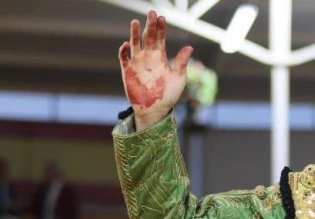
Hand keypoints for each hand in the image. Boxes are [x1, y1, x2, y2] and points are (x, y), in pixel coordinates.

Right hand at [118, 11, 193, 129]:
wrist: (155, 110)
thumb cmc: (168, 95)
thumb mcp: (178, 78)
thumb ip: (181, 62)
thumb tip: (190, 47)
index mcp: (160, 57)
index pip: (160, 39)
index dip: (161, 28)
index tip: (162, 18)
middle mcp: (148, 57)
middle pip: (148, 37)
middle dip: (149, 25)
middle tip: (151, 12)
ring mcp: (137, 63)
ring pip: (135, 44)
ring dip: (134, 33)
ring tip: (135, 22)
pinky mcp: (128, 71)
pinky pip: (124, 58)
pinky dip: (124, 50)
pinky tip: (127, 44)